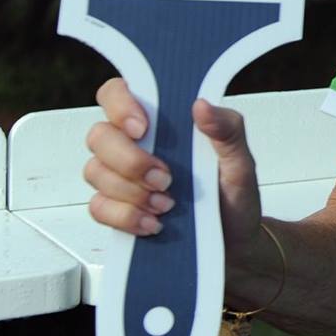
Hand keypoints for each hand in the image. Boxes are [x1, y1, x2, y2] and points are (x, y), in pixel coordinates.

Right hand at [84, 79, 263, 263]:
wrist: (232, 243)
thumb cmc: (233, 195)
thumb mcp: (240, 161)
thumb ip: (227, 129)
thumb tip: (202, 105)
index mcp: (163, 120)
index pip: (118, 93)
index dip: (120, 105)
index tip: (142, 128)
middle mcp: (135, 144)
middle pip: (99, 135)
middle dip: (129, 160)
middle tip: (165, 178)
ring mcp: (121, 177)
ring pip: (95, 172)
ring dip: (131, 191)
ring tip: (167, 204)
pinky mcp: (116, 209)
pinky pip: (98, 207)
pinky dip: (125, 216)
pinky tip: (152, 222)